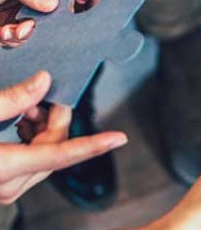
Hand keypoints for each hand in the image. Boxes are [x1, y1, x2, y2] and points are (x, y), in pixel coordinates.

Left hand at [0, 0, 66, 47]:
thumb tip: (52, 3)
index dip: (64, 1)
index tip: (56, 12)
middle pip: (54, 12)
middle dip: (42, 23)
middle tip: (27, 27)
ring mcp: (24, 11)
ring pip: (38, 28)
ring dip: (24, 34)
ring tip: (11, 31)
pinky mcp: (12, 26)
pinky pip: (21, 38)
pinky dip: (12, 39)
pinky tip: (3, 33)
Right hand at [0, 71, 127, 203]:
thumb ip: (10, 100)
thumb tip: (45, 81)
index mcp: (2, 168)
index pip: (60, 155)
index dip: (93, 145)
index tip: (119, 138)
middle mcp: (7, 185)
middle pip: (54, 151)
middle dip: (56, 121)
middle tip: (43, 96)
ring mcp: (2, 188)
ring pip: (43, 155)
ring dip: (42, 128)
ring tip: (26, 104)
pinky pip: (29, 160)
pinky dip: (30, 137)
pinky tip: (18, 118)